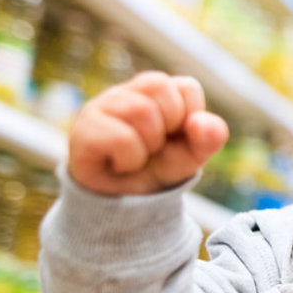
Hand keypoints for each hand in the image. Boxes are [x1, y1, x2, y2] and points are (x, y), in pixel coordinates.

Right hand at [68, 71, 229, 196]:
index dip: (190, 118)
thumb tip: (201, 121)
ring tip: (137, 156)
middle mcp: (126, 92)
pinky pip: (121, 138)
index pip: (186, 87)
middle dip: (168, 127)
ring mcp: (101, 108)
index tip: (174, 137)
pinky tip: (120, 164)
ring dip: (149, 145)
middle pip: (160, 87)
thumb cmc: (158, 168)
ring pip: (140, 110)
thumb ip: (209, 137)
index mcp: (155, 92)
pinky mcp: (83, 131)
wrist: (124, 205)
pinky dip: (131, 159)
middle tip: (154, 147)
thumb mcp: (192, 154)